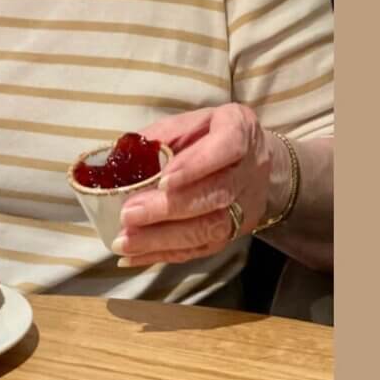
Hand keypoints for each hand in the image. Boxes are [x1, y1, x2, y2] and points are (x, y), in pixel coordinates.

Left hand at [112, 103, 274, 265]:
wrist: (260, 162)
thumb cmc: (212, 135)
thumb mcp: (189, 121)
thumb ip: (160, 135)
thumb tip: (119, 155)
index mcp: (239, 130)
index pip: (225, 148)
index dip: (195, 166)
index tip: (162, 181)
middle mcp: (248, 171)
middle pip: (214, 196)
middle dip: (168, 209)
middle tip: (128, 215)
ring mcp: (245, 206)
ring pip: (209, 229)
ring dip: (162, 239)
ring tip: (124, 241)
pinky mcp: (234, 233)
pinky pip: (200, 249)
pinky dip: (164, 255)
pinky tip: (133, 257)